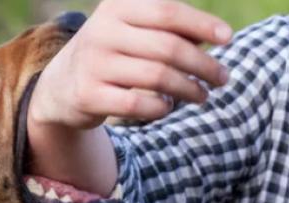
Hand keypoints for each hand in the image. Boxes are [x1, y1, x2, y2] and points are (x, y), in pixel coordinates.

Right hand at [26, 0, 231, 195]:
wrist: (60, 86)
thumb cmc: (112, 53)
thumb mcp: (132, 30)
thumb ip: (169, 29)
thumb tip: (217, 37)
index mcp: (116, 7)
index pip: (167, 11)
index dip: (202, 25)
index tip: (228, 39)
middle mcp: (101, 32)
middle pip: (168, 48)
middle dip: (203, 65)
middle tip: (222, 78)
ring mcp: (93, 64)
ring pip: (157, 77)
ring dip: (189, 89)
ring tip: (202, 95)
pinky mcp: (88, 95)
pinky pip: (138, 104)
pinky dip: (161, 107)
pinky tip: (168, 106)